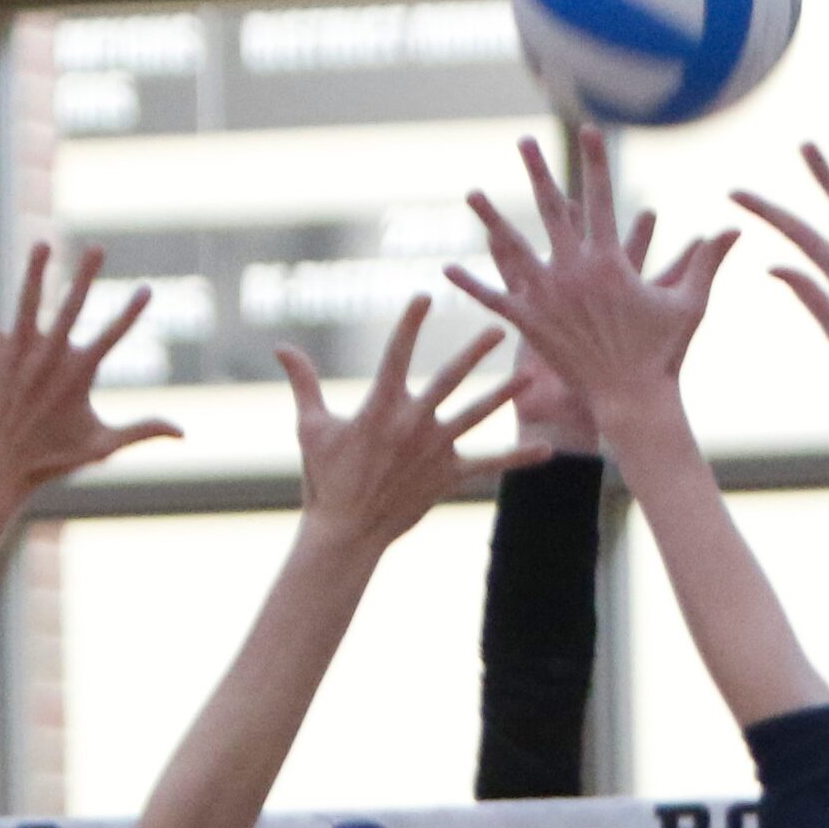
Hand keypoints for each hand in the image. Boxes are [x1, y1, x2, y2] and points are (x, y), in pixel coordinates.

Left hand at [0, 242, 180, 500]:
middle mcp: (47, 358)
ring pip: (26, 303)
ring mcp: (15, 353)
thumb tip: (184, 432)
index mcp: (78, 375)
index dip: (130, 314)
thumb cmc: (51, 458)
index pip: (111, 337)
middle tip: (98, 247)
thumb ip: (142, 430)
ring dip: (35, 272)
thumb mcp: (102, 446)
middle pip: (71, 309)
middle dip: (86, 277)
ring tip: (44, 243)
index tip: (145, 290)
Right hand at [276, 296, 543, 555]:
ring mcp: (434, 450)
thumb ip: (303, 382)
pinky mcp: (448, 476)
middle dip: (474, 351)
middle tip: (498, 327)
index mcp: (380, 405)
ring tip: (528, 376)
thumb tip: (281, 347)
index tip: (425, 296)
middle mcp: (412, 423)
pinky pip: (488, 464)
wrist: (346, 531)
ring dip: (503, 394)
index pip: (396, 353)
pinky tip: (547, 450)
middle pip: (450, 378)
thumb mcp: (311, 427)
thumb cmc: (325, 478)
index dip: (410, 322)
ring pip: (475, 415)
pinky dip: (518, 458)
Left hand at [446, 128, 736, 419]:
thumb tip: (736, 227)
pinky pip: (497, 300)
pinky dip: (473, 284)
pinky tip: (447, 270)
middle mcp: (574, 270)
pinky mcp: (531, 325)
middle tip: (524, 141)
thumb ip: (707, 261)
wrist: (633, 400)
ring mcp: (549, 297)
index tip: (587, 130)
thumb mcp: (691, 304)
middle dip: (538, 172)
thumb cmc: (664, 355)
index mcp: (610, 260)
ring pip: (514, 248)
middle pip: (552, 210)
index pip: (602, 198)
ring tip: (472, 192)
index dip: (595, 161)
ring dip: (492, 219)